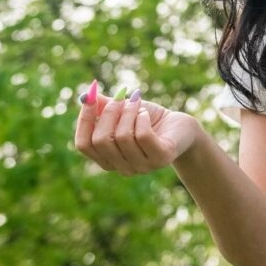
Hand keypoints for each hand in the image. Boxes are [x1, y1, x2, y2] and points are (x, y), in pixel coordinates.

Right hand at [74, 85, 200, 175]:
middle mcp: (122, 167)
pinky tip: (148, 114)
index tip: (89, 98)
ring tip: (138, 105)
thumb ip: (103, 106)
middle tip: (121, 98)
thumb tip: (86, 97)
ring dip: (129, 112)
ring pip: (122, 136)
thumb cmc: (148, 120)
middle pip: (100, 140)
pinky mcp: (161, 158)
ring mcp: (142, 166)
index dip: (84, 120)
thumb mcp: (123, 110)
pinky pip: (143, 136)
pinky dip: (143, 118)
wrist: (181, 128)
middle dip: (109, 113)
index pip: (84, 144)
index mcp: (107, 158)